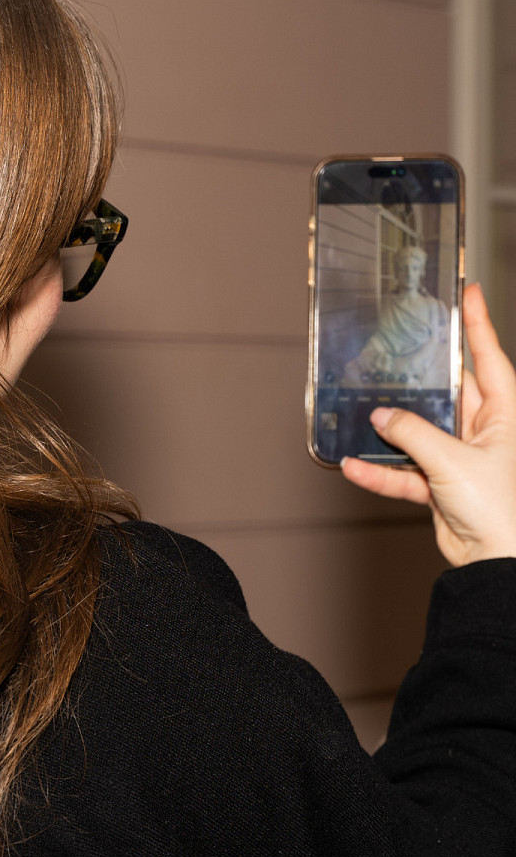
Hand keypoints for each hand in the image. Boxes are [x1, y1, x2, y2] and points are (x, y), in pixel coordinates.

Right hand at [340, 283, 515, 566]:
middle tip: (398, 354)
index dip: (479, 325)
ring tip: (365, 419)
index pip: (490, 358)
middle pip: (449, 395)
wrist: (497, 563)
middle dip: (420, 382)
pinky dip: (382, 471)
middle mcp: (486, 433)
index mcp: (505, 416)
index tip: (469, 294)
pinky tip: (356, 466)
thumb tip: (383, 417)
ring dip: (392, 434)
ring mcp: (462, 460)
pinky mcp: (442, 487)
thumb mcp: (453, 461)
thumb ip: (414, 434)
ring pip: (421, 435)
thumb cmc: (501, 510)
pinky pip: (405, 472)